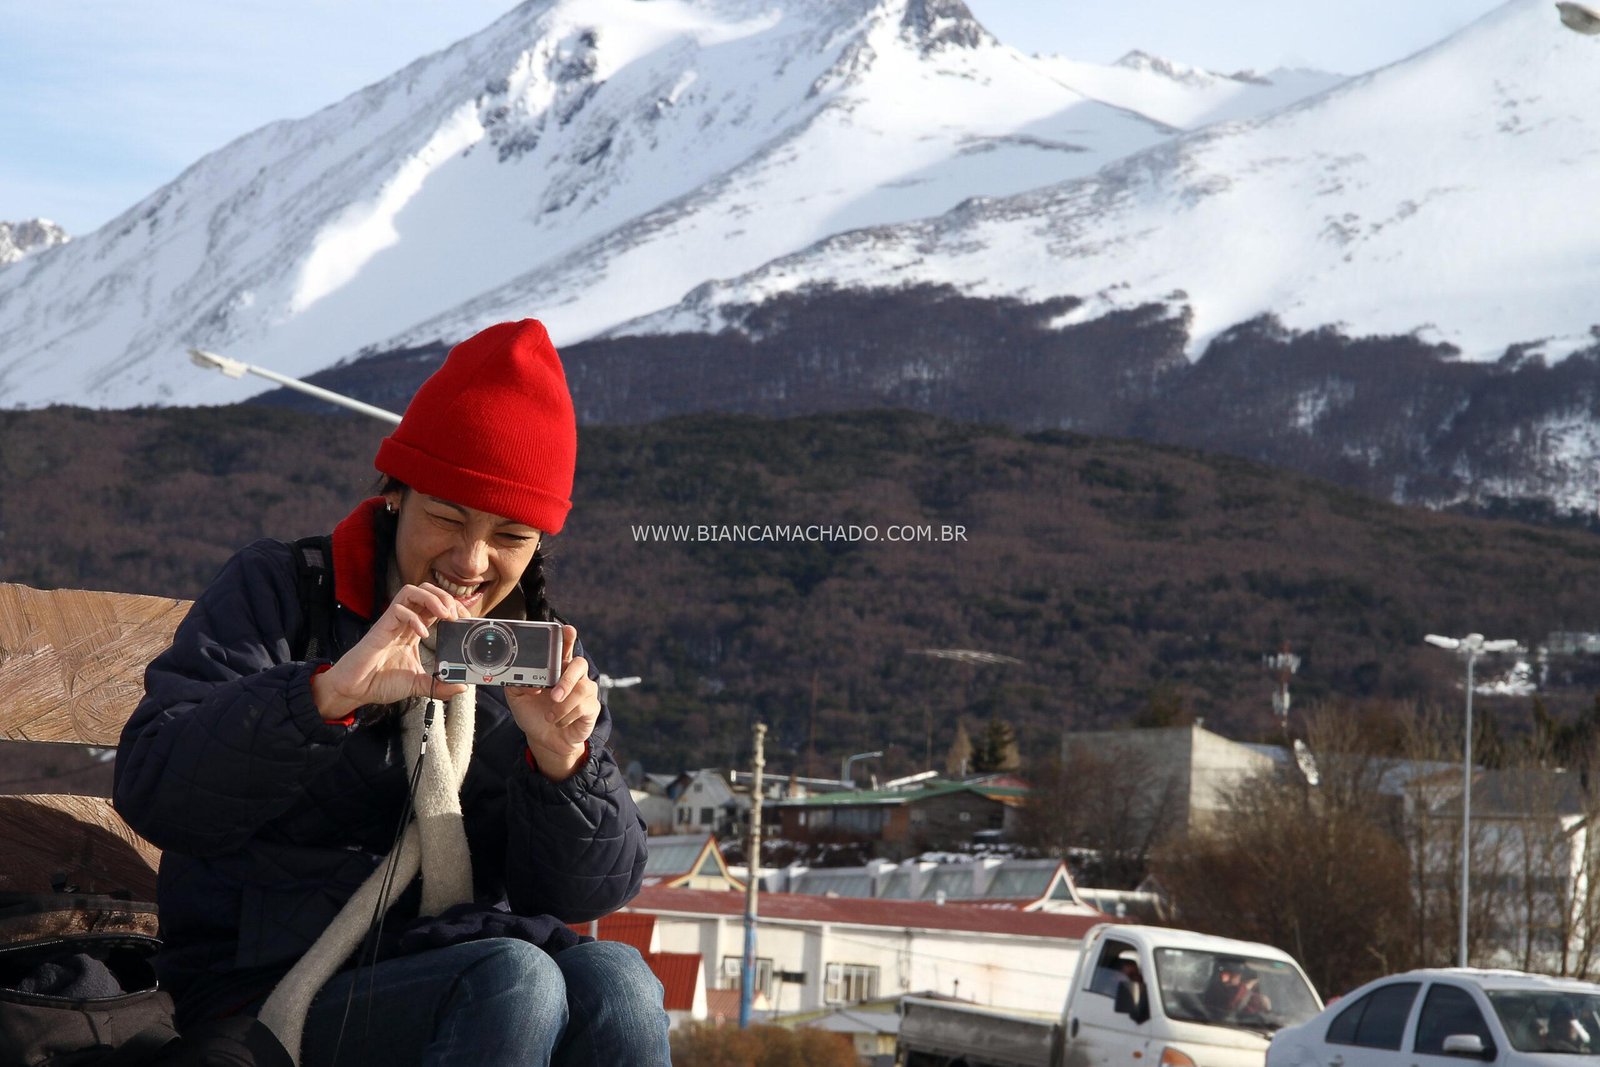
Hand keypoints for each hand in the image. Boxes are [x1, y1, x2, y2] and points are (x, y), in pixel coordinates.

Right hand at [310, 583, 467, 720]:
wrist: (355, 690)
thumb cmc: (381, 682)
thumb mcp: (418, 685)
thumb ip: (439, 685)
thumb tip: (462, 686)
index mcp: (414, 630)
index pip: (437, 606)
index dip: (454, 607)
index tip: (466, 620)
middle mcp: (404, 622)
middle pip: (426, 591)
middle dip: (445, 597)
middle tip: (456, 616)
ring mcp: (392, 622)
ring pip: (412, 591)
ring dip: (433, 599)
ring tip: (445, 615)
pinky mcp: (381, 627)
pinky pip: (398, 609)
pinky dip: (414, 617)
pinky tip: (422, 634)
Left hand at [506, 625, 598, 778]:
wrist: (544, 740)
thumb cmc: (533, 714)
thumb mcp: (517, 698)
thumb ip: (515, 683)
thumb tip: (525, 677)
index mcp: (556, 668)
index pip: (565, 647)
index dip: (568, 637)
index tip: (566, 630)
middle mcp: (573, 676)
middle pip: (579, 663)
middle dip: (567, 678)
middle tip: (554, 695)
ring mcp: (585, 691)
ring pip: (582, 688)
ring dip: (563, 705)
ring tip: (550, 716)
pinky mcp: (592, 707)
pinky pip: (584, 706)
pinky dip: (567, 716)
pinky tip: (560, 722)